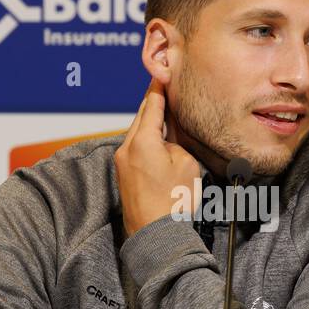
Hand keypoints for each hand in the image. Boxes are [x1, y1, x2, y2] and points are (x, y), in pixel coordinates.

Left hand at [114, 77, 199, 236]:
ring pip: (137, 131)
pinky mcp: (124, 173)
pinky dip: (146, 137)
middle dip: (154, 102)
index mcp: (142, 140)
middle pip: (141, 116)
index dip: (159, 88)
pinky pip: (135, 146)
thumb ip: (178, 141)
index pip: (151, 104)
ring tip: (165, 112)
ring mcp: (122, 161)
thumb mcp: (186, 163)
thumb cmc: (173, 202)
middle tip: (165, 88)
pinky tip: (158, 138)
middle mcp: (127, 147)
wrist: (155, 235)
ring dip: (150, 121)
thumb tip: (170, 135)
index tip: (162, 74)